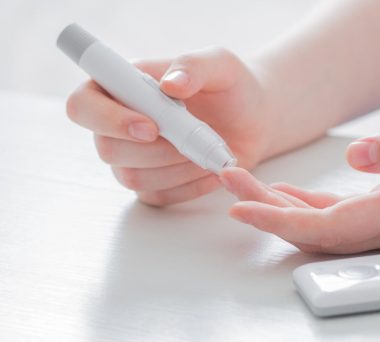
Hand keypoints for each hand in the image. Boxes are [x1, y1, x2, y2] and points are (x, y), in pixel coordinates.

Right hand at [66, 47, 269, 204]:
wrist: (255, 119)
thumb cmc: (232, 86)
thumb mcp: (220, 64)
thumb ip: (194, 66)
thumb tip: (169, 85)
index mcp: (120, 87)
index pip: (82, 106)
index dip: (109, 120)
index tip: (152, 127)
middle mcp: (117, 124)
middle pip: (108, 149)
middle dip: (158, 149)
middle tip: (196, 136)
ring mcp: (132, 159)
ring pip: (133, 177)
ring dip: (177, 167)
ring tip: (209, 148)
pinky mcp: (153, 185)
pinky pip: (158, 196)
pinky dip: (189, 185)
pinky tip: (211, 167)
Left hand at [221, 111, 379, 253]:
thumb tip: (355, 158)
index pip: (329, 228)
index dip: (279, 220)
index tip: (239, 206)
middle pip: (320, 233)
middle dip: (269, 213)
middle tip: (230, 185)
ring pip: (331, 227)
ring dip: (286, 211)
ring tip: (249, 186)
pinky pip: (349, 217)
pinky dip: (314, 207)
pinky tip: (294, 194)